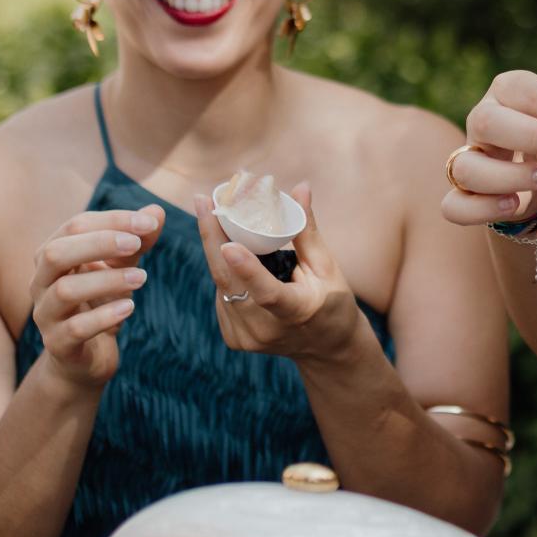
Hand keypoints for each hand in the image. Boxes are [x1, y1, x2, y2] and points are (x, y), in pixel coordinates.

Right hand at [26, 207, 158, 391]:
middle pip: (55, 253)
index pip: (75, 226)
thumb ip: (138, 240)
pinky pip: (75, 328)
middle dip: (98, 243)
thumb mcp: (122, 267)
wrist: (87, 356)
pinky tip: (129, 307)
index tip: (148, 222)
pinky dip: (104, 316)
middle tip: (136, 244)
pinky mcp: (58, 344)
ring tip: (142, 277)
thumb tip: (158, 211)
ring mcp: (45, 314)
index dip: (112, 220)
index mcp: (51, 255)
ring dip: (107, 280)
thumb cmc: (100, 302)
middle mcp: (40, 282)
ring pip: (65, 291)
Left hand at [200, 185, 364, 364]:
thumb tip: (301, 187)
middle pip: (230, 282)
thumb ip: (307, 230)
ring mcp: (247, 338)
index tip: (229, 245)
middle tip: (204, 201)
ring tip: (218, 219)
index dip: (247, 270)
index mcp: (297, 311)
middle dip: (213, 237)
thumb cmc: (332, 301)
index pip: (267, 292)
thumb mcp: (327, 267)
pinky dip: (224, 272)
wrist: (326, 350)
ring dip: (217, 251)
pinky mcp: (235, 340)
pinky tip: (232, 258)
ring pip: (221, 285)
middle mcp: (267, 330)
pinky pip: (221, 295)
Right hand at [444, 70, 536, 225]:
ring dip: (510, 175)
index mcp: (510, 91)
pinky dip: (482, 209)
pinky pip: (454, 205)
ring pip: (467, 166)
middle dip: (534, 136)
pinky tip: (519, 208)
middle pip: (487, 120)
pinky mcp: (460, 197)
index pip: (527, 90)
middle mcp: (481, 120)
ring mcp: (465, 159)